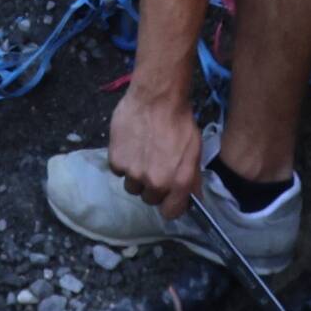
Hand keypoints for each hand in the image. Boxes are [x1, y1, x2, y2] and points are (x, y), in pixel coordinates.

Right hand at [108, 82, 207, 216]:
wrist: (156, 97)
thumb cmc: (180, 121)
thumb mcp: (194, 151)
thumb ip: (192, 179)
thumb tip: (194, 199)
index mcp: (178, 182)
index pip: (170, 213)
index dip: (170, 204)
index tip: (168, 195)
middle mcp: (155, 182)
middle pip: (149, 199)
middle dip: (152, 187)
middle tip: (155, 166)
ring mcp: (133, 173)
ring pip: (132, 187)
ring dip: (136, 176)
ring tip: (142, 154)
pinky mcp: (116, 161)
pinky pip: (118, 171)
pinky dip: (123, 161)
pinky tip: (131, 145)